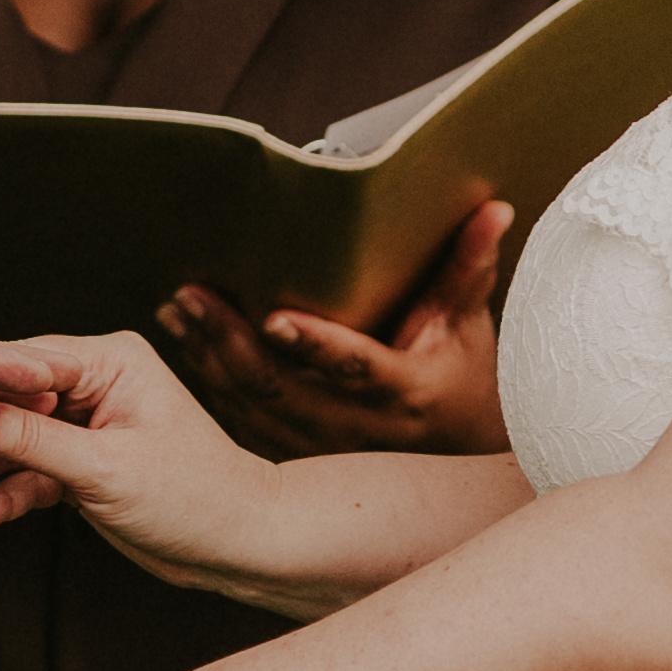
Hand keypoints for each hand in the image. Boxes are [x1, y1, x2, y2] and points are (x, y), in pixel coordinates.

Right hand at [0, 333, 291, 585]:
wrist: (241, 545)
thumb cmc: (194, 496)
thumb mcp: (104, 468)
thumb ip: (32, 438)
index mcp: (108, 360)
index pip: (17, 364)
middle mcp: (95, 383)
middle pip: (4, 402)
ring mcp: (87, 423)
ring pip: (12, 443)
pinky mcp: (84, 463)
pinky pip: (31, 473)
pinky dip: (2, 495)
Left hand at [153, 195, 514, 456]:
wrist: (454, 462)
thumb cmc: (462, 380)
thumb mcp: (468, 327)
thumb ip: (468, 267)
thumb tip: (493, 208)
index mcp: (404, 393)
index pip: (356, 367)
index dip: (316, 345)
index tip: (275, 317)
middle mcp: (357, 429)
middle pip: (282, 387)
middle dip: (230, 339)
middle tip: (190, 294)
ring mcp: (321, 448)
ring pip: (252, 406)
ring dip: (209, 357)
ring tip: (177, 310)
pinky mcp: (295, 453)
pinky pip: (241, 422)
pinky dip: (209, 383)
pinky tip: (185, 344)